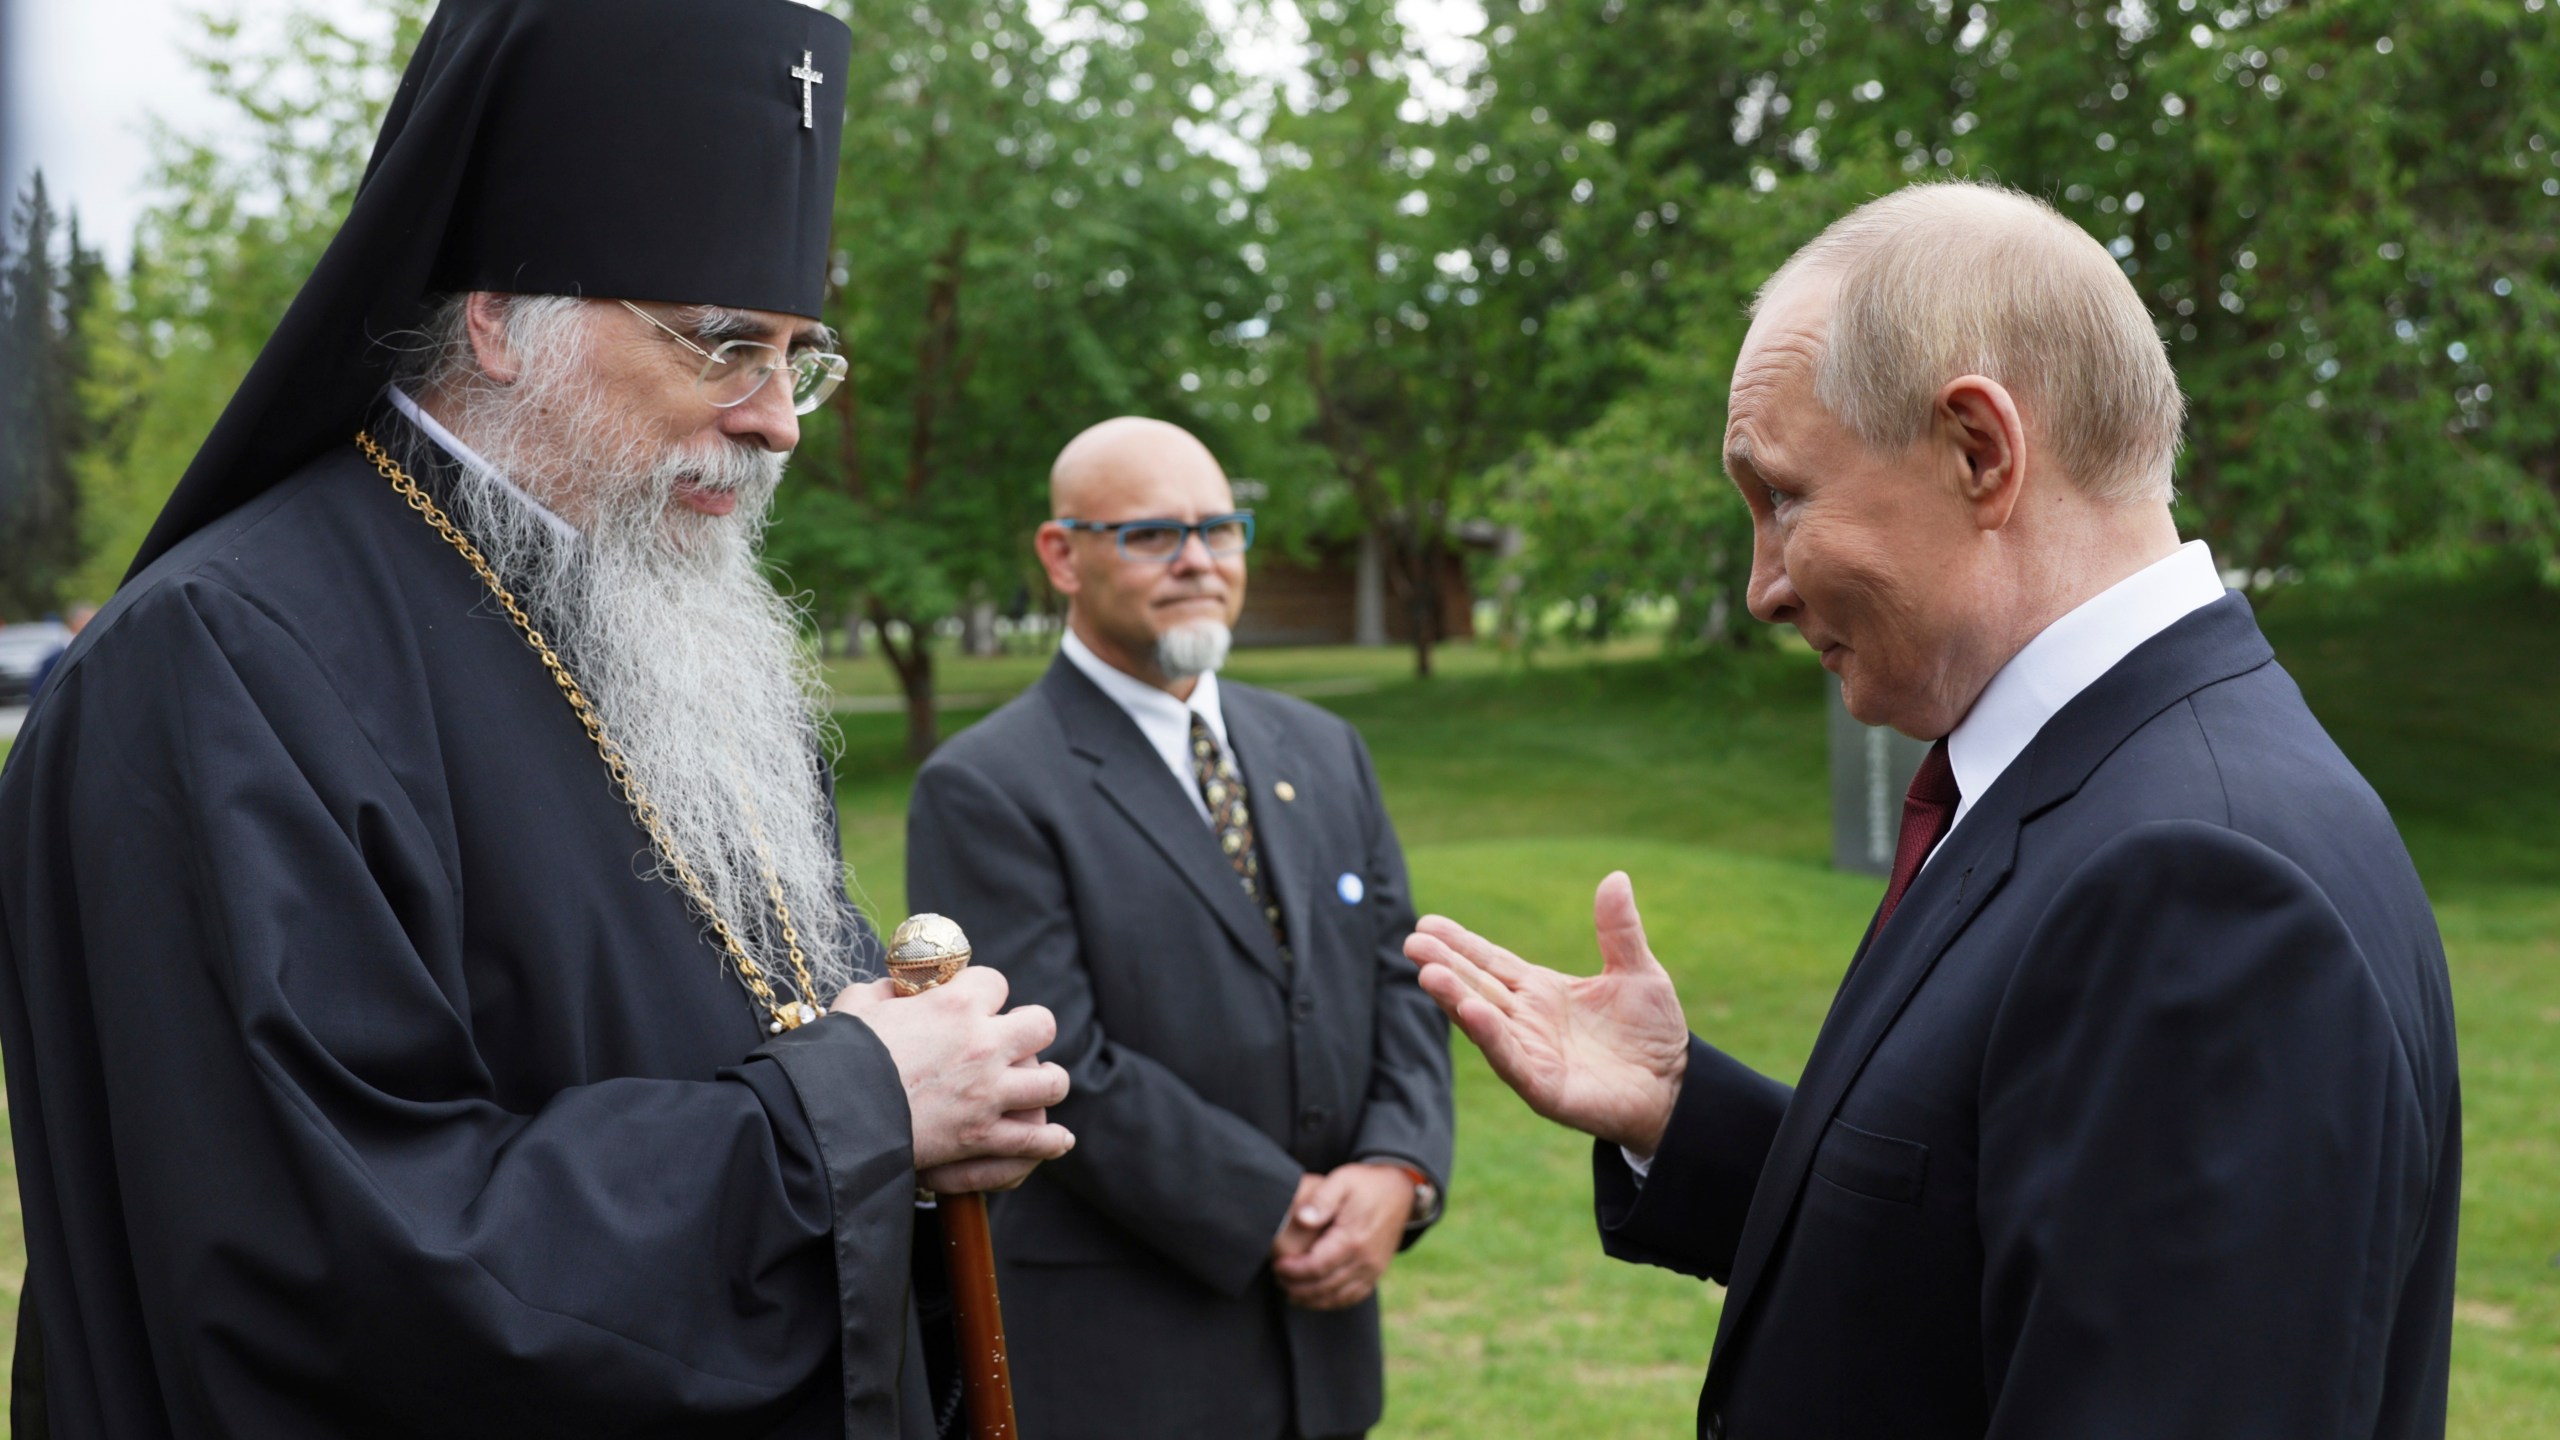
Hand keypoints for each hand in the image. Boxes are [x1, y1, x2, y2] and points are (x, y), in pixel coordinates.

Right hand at [830, 970, 1074, 1173]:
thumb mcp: (857, 1006)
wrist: (831, 1117)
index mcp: (955, 1006)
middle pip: (1042, 1024)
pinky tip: (1058, 1139)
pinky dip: (1050, 1141)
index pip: (995, 983)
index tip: (972, 1005)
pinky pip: (1035, 1139)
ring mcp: (989, 1093)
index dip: (984, 993)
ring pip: (1053, 1081)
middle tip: (1011, 1042)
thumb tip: (895, 988)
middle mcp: (983, 1045)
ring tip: (1034, 1085)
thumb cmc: (838, 1056)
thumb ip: (884, 991)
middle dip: (1030, 1030)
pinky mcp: (984, 1136)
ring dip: (1045, 1082)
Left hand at [1271, 1163, 1414, 1310]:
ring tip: (1290, 1291)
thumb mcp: (1342, 1180)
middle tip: (1278, 1279)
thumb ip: (1322, 1198)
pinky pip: (1353, 1297)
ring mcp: (1373, 1269)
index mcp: (1353, 1239)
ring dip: (1311, 1299)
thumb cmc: (1366, 1184)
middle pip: (1324, 1286)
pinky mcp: (1377, 1272)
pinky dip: (1331, 1302)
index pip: (1317, 1266)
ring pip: (1338, 1297)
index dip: (1293, 1271)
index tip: (1277, 1265)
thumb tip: (1303, 1219)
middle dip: (1297, 1287)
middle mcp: (1365, 1260)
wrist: (1400, 1190)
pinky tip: (1314, 1297)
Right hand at [1404, 871, 1689, 1156]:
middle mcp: (1527, 1021)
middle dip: (1445, 965)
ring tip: (1428, 972)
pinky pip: (1511, 1060)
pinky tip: (1471, 1011)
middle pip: (1478, 986)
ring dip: (1456, 998)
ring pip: (1485, 1022)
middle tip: (1412, 942)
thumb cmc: (1652, 1033)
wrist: (1677, 1088)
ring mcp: (1531, 1054)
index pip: (1492, 962)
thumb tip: (1616, 877)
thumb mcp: (1637, 972)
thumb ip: (1619, 931)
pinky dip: (1490, 1036)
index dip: (1460, 944)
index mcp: (1541, 991)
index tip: (1427, 922)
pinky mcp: (1544, 1087)